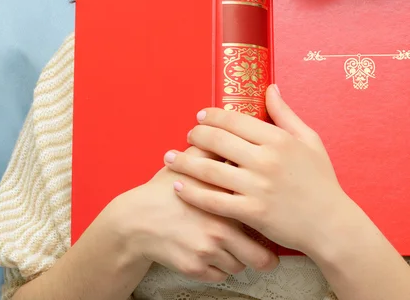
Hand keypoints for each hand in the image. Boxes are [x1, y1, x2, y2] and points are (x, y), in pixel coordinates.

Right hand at [105, 144, 278, 283]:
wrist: (136, 220)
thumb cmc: (164, 192)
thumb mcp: (187, 165)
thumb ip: (213, 152)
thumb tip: (234, 134)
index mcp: (222, 200)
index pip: (262, 217)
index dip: (271, 222)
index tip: (272, 223)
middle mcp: (219, 228)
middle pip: (261, 258)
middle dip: (264, 257)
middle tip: (264, 253)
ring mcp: (207, 251)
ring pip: (240, 267)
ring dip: (236, 259)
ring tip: (227, 247)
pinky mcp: (195, 268)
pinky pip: (220, 276)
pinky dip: (217, 268)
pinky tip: (209, 253)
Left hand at [163, 84, 350, 255]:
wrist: (332, 226)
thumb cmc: (321, 181)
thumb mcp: (309, 141)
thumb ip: (285, 114)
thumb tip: (270, 88)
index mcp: (278, 140)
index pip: (235, 120)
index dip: (212, 116)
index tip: (200, 116)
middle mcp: (265, 160)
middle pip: (217, 141)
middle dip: (196, 135)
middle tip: (187, 135)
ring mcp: (257, 187)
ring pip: (210, 170)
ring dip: (184, 162)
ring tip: (168, 157)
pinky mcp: (252, 213)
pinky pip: (214, 200)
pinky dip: (192, 193)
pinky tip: (178, 186)